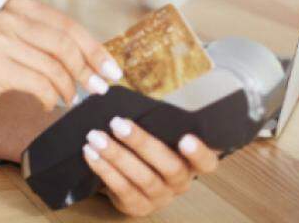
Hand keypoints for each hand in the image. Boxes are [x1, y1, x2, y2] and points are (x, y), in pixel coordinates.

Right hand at [0, 0, 122, 115]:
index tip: (112, 70)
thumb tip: (100, 61)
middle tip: (97, 90)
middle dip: (86, 71)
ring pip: (53, 68)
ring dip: (67, 89)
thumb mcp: (22, 41)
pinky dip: (49, 99)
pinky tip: (46, 104)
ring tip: (68, 99)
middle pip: (63, 45)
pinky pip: (39, 85)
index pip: (67, 25)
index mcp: (17, 4)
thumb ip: (53, 42)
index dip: (94, 49)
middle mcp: (6, 17)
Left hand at [82, 116, 219, 216]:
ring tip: (95, 136)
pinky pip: (122, 189)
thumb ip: (155, 120)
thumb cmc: (144, 146)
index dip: (199, 152)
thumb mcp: (155, 133)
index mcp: (191, 162)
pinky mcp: (137, 206)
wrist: (125, 175)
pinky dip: (105, 170)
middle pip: (169, 167)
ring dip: (117, 156)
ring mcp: (160, 197)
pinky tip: (90, 153)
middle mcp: (180, 182)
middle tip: (118, 123)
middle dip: (142, 144)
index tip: (186, 137)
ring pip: (143, 178)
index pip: (207, 162)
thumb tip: (134, 91)